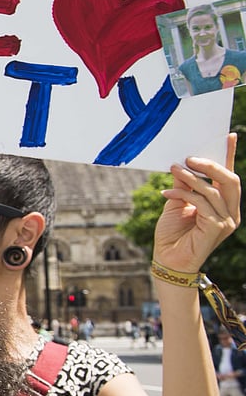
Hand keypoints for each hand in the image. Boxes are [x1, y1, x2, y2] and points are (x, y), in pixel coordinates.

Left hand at [153, 133, 240, 273]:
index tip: (228, 135)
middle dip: (210, 165)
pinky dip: (184, 195)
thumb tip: (183, 164)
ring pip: (214, 190)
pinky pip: (203, 203)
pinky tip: (166, 194)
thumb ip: (183, 185)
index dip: (228, 156)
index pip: (229, 177)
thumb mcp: (176, 203)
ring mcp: (227, 221)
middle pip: (230, 180)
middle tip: (188, 158)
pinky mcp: (217, 227)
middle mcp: (230, 212)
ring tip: (173, 169)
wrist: (167, 260)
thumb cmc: (171, 234)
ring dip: (192, 178)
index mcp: (224, 205)